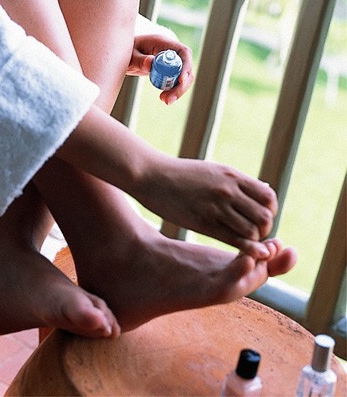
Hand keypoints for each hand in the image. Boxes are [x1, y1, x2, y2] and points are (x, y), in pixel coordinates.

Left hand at [127, 32, 193, 103]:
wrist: (123, 53)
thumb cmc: (126, 50)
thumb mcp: (130, 55)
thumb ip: (140, 59)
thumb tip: (150, 63)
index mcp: (163, 42)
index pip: (183, 52)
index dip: (186, 66)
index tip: (180, 80)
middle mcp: (170, 51)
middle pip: (186, 67)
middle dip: (182, 85)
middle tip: (169, 98)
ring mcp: (171, 61)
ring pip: (183, 76)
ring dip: (177, 90)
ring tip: (165, 101)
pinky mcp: (168, 70)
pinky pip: (176, 81)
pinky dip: (173, 90)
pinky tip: (164, 98)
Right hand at [138, 156, 277, 258]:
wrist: (151, 174)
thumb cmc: (181, 174)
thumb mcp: (213, 170)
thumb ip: (238, 181)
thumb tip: (264, 189)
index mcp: (232, 175)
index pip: (269, 197)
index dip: (270, 212)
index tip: (259, 218)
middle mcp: (228, 190)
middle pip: (265, 216)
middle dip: (265, 229)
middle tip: (254, 234)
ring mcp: (216, 206)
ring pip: (253, 231)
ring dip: (254, 240)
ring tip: (244, 242)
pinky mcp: (203, 222)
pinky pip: (235, 240)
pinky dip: (246, 249)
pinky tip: (246, 253)